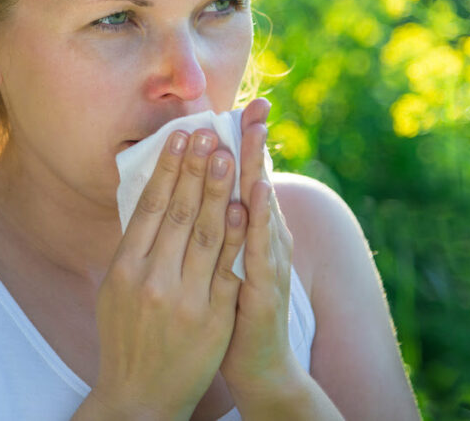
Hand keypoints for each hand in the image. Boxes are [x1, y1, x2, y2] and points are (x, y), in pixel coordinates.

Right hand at [89, 128, 247, 419]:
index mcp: (124, 267)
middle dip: (194, 169)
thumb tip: (146, 200)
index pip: (148, 207)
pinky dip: (235, 235)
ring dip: (216, 190)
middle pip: (176, 212)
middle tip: (206, 133)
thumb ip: (130, 247)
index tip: (179, 137)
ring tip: (225, 155)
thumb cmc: (125, 335)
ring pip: (203, 233)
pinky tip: (243, 206)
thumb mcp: (114, 289)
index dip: (166, 169)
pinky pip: (226, 268)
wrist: (139, 396)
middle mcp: (150, 279)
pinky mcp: (212, 317)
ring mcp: (182, 299)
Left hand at [220, 98, 301, 398]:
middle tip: (257, 104)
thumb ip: (218, 226)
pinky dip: (256, 221)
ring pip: (262, 209)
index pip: (248, 178)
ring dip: (255, 170)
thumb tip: (199, 189)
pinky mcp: (265, 289)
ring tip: (252, 135)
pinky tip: (254, 195)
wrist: (258, 367)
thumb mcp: (222, 260)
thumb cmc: (233, 311)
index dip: (247, 142)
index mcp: (253, 231)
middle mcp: (266, 241)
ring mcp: (270, 263)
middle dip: (256, 143)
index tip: (245, 105)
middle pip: (259, 182)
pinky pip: (259, 250)